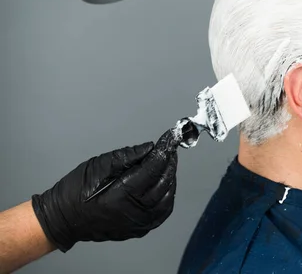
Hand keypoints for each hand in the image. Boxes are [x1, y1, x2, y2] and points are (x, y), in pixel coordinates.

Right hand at [31, 136, 177, 251]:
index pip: (152, 169)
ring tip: (168, 163)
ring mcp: (138, 224)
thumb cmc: (74, 192)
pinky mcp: (139, 229)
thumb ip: (126, 157)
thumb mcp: (97, 166)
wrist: (62, 220)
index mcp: (122, 196)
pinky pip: (162, 212)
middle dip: (169, 163)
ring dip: (170, 179)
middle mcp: (133, 213)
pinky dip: (167, 196)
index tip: (167, 140)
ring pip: (166, 198)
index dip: (162, 152)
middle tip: (169, 149)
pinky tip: (165, 184)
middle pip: (163, 183)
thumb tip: (149, 148)